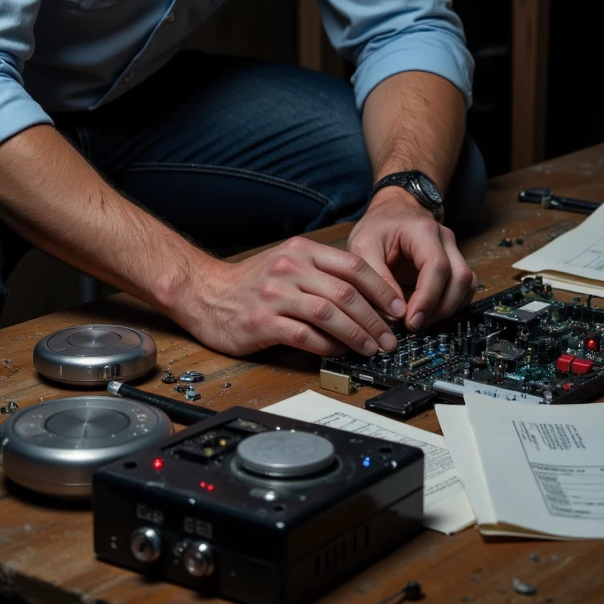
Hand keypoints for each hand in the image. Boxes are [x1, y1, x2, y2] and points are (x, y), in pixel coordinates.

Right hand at [178, 236, 408, 358]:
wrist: (207, 293)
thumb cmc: (253, 282)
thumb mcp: (288, 262)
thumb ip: (322, 273)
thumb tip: (366, 297)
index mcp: (301, 251)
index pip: (353, 266)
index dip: (380, 289)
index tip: (396, 309)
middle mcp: (290, 268)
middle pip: (346, 293)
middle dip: (374, 319)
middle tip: (389, 338)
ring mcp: (275, 295)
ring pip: (330, 315)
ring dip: (356, 335)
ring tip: (371, 349)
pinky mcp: (263, 322)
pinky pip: (305, 336)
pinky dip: (327, 346)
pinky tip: (339, 352)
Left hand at [347, 187, 475, 329]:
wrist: (392, 212)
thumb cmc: (377, 228)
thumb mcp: (363, 246)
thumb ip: (376, 277)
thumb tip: (395, 312)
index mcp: (423, 230)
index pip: (437, 266)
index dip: (427, 297)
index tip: (411, 320)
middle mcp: (445, 239)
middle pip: (459, 278)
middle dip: (439, 309)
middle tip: (414, 325)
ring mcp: (454, 251)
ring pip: (466, 285)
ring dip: (447, 309)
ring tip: (420, 322)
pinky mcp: (454, 264)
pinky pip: (464, 288)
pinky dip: (451, 305)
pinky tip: (430, 314)